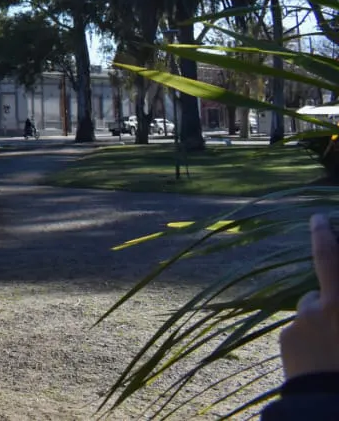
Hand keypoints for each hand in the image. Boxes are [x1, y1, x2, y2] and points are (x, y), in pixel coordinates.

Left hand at [280, 213, 338, 378]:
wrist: (331, 404)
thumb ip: (335, 302)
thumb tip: (331, 299)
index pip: (330, 257)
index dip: (323, 234)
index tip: (317, 219)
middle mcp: (323, 306)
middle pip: (320, 290)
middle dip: (326, 291)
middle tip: (331, 301)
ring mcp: (302, 321)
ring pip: (311, 311)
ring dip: (319, 322)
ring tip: (332, 351)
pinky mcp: (287, 337)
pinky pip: (299, 330)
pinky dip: (308, 339)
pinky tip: (319, 360)